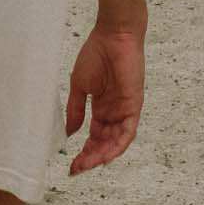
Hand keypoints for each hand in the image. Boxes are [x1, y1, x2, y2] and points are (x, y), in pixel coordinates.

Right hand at [65, 23, 145, 174]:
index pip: (94, 136)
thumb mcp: (80, 86)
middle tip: (76, 169)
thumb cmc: (96, 53)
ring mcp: (125, 109)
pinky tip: (105, 156)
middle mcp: (114, 112)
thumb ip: (75, 110)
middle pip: (104, 143)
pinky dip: (118, 145)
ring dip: (102, 155)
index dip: (84, 152)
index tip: (71, 165)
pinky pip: (128, 131)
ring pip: (116, 141)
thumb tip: (69, 133)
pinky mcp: (134, 105)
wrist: (113, 35)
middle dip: (90, 157)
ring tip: (87, 165)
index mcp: (102, 107)